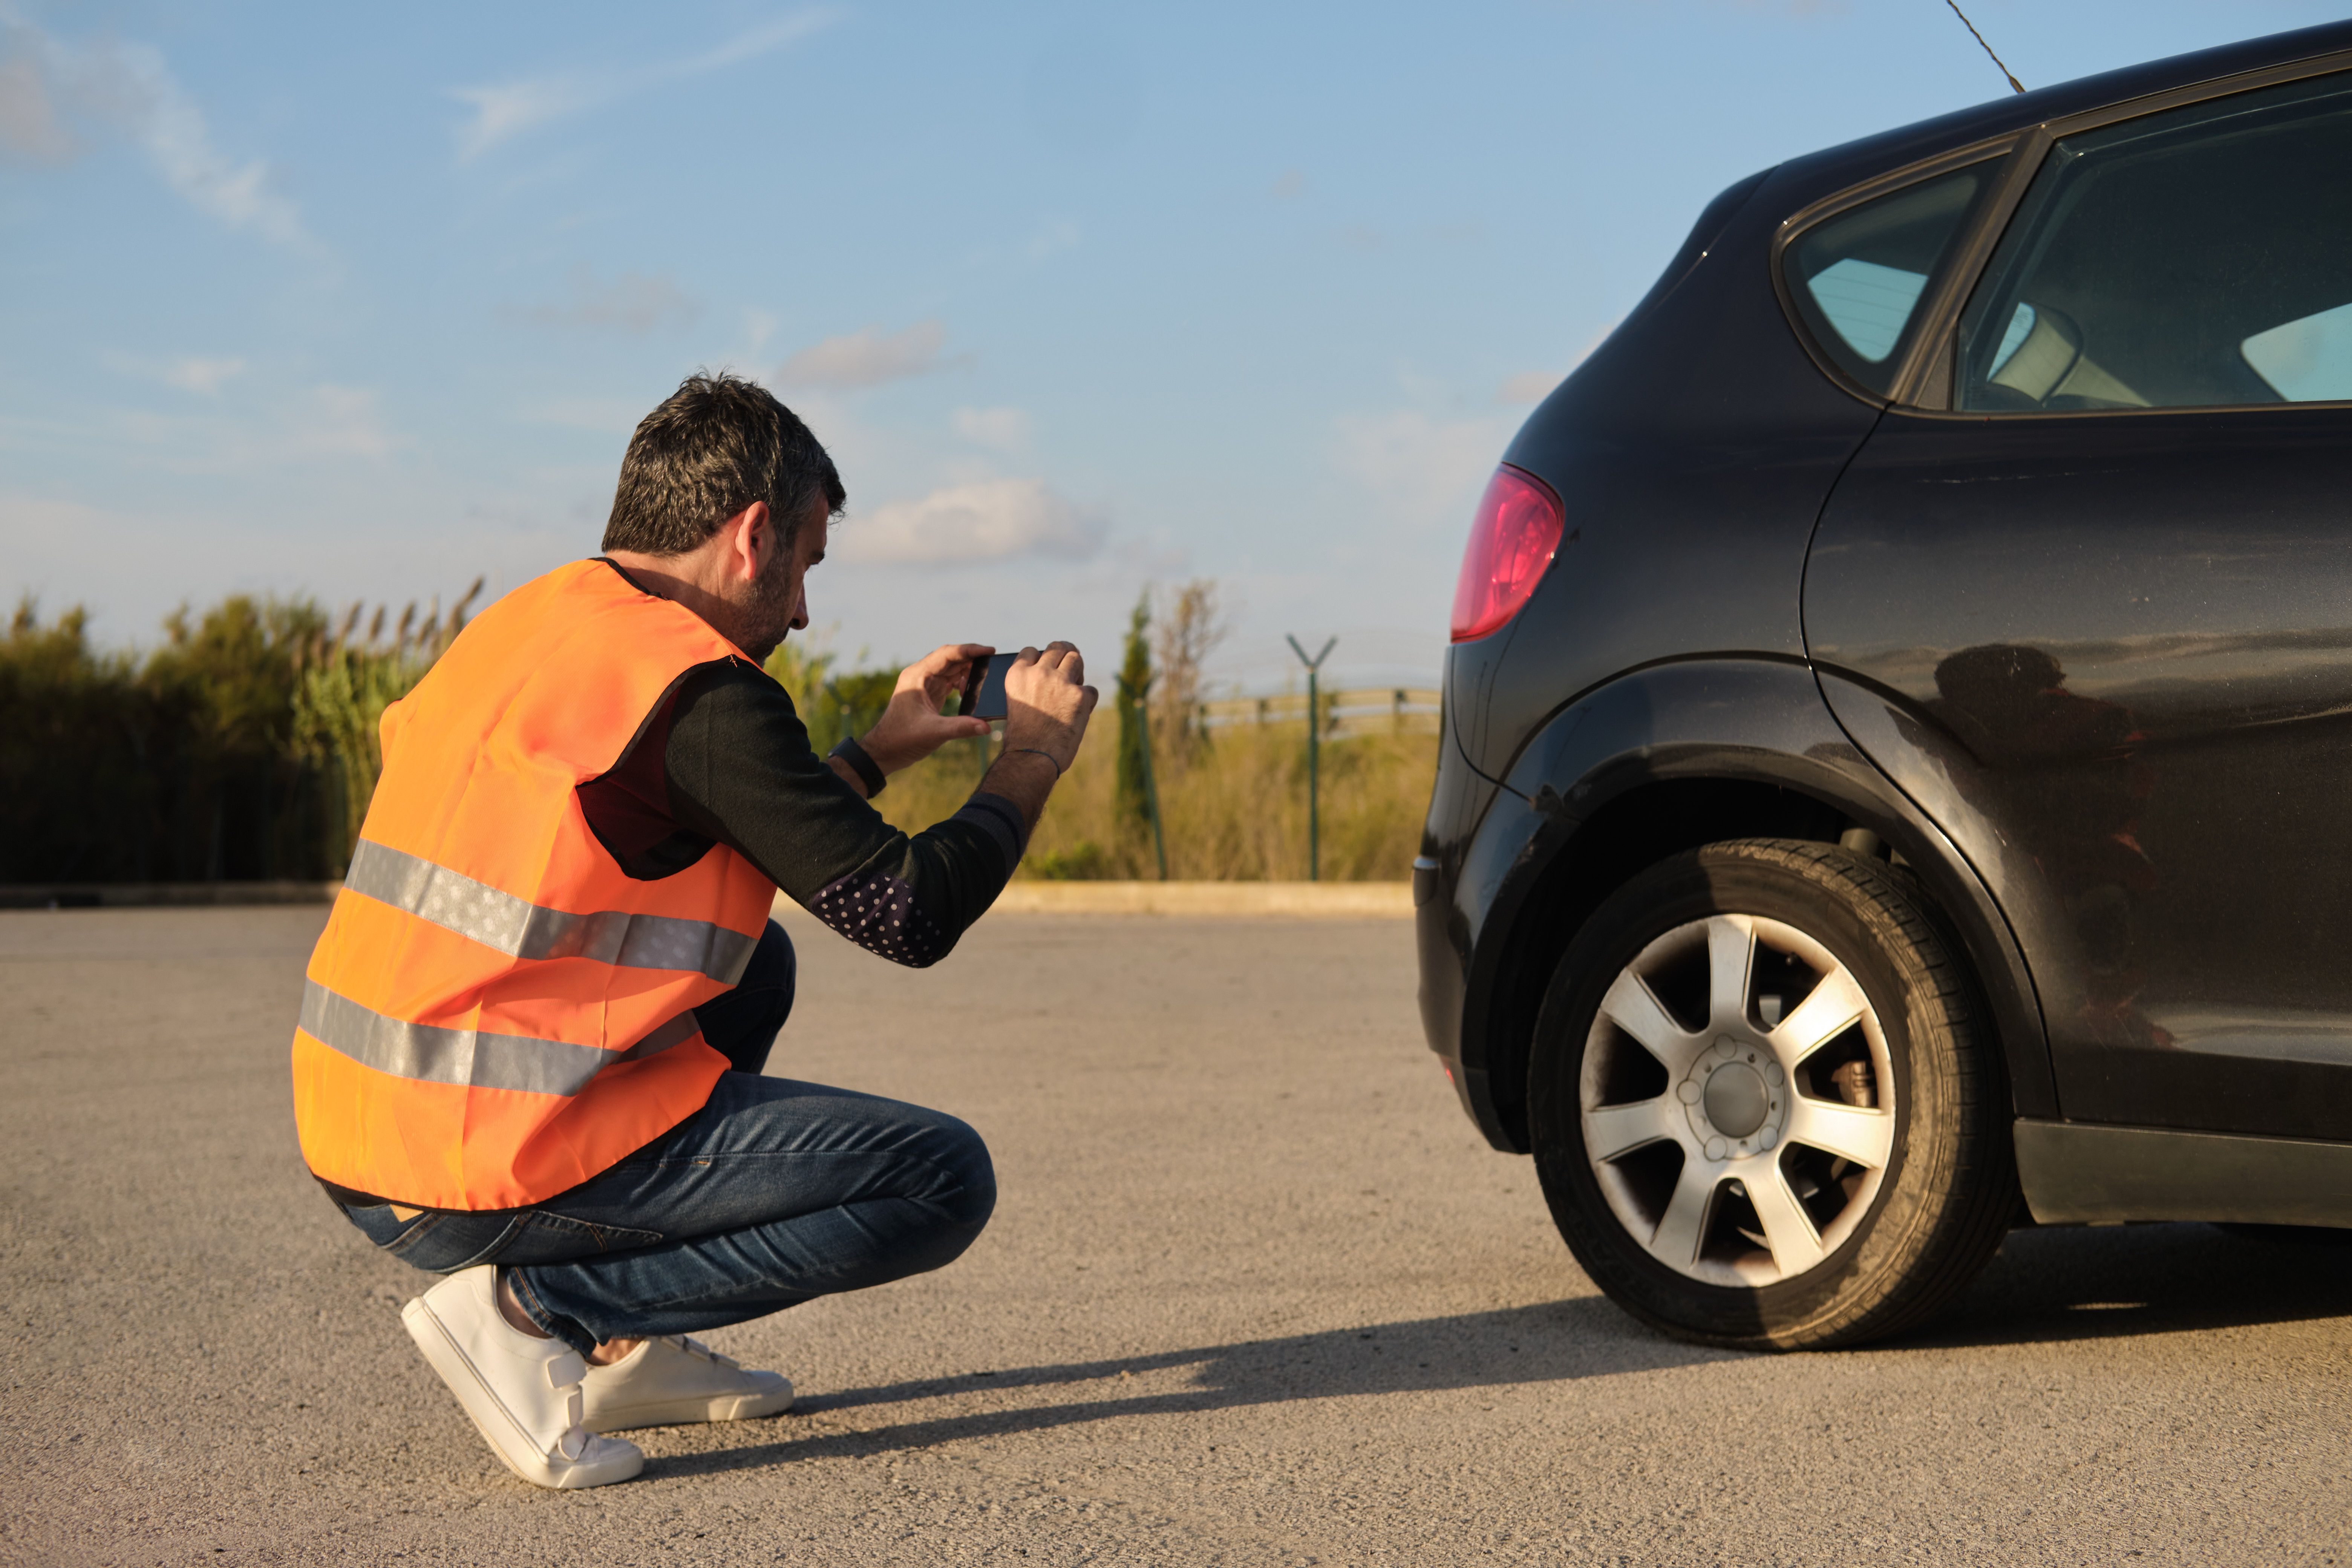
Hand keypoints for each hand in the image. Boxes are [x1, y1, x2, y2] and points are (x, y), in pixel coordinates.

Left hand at [859, 643, 993, 773]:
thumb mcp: (933, 732)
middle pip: (950, 658)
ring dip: (967, 671)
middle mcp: (920, 675)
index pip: (947, 654)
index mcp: (917, 676)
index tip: (989, 651)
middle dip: (971, 659)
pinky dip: (961, 683)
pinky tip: (970, 691)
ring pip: (950, 669)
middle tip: (992, 662)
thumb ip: (961, 727)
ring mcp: (924, 684)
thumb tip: (986, 726)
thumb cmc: (902, 738)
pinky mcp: (928, 694)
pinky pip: (948, 681)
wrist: (885, 750)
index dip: (969, 650)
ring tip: (984, 679)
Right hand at [999, 641, 1098, 771]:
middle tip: (1069, 666)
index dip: (1041, 657)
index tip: (1047, 665)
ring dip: (1077, 671)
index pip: (1031, 650)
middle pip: (1058, 648)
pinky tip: (1078, 713)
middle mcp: (1038, 673)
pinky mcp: (1080, 695)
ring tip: (1074, 687)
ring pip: (1076, 659)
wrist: (1032, 758)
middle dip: (1065, 654)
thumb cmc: (1024, 737)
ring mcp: (1060, 682)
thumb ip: (1029, 684)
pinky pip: (1090, 690)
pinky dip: (1087, 701)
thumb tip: (1050, 674)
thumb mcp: (1017, 702)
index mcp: (1017, 675)